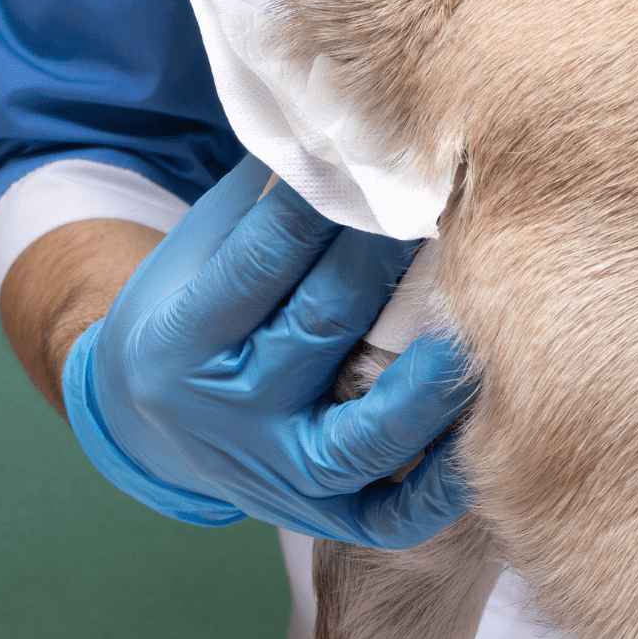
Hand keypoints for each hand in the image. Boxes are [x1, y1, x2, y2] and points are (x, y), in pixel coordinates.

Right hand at [62, 155, 473, 547]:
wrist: (152, 426)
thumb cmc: (191, 310)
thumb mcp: (201, 250)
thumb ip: (267, 197)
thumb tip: (347, 118)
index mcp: (181, 341)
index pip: (264, 262)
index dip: (326, 206)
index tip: (381, 152)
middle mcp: (227, 416)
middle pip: (324, 328)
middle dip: (388, 260)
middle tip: (447, 201)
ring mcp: (277, 475)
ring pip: (369, 433)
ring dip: (432, 378)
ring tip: (482, 320)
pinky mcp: (323, 520)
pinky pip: (395, 513)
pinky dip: (444, 480)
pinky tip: (484, 426)